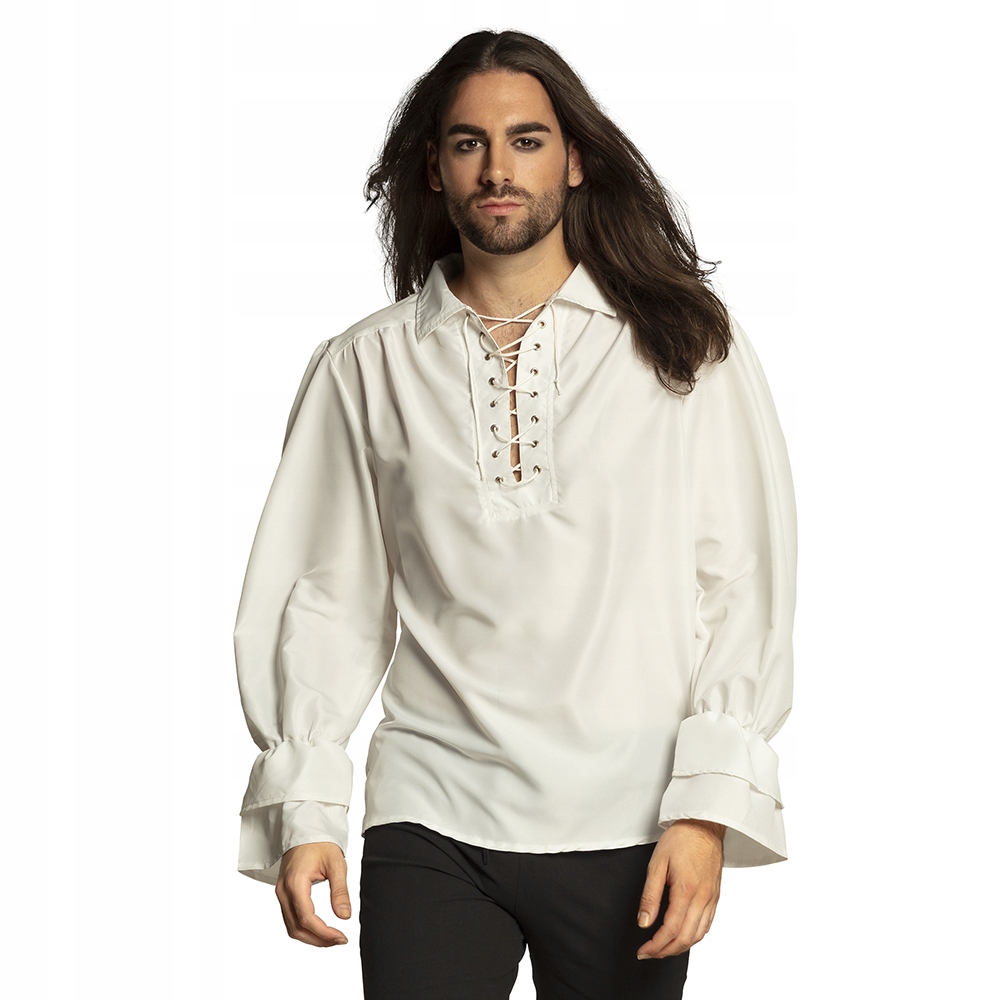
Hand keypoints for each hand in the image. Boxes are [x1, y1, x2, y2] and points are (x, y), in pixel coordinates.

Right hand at [275, 841, 351, 946]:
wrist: (305, 829)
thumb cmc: (320, 843)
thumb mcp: (336, 864)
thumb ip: (340, 891)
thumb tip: (345, 916)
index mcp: (295, 882)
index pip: (306, 918)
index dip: (324, 933)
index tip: (341, 937)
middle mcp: (284, 891)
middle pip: (296, 928)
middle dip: (318, 940)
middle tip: (340, 940)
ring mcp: (281, 893)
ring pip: (291, 927)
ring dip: (311, 937)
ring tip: (333, 937)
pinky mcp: (283, 894)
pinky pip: (290, 919)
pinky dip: (305, 928)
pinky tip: (320, 929)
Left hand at [635, 819, 724, 959]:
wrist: (704, 825)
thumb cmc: (680, 839)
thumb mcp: (657, 863)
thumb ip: (650, 895)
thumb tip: (644, 922)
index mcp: (686, 890)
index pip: (671, 930)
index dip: (656, 945)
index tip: (643, 950)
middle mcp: (703, 898)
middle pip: (686, 938)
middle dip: (666, 951)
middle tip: (650, 953)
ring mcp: (712, 899)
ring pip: (698, 935)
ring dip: (680, 947)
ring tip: (663, 948)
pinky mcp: (716, 896)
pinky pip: (707, 924)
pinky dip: (694, 936)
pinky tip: (683, 935)